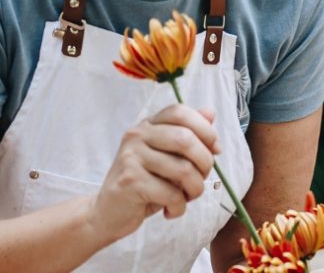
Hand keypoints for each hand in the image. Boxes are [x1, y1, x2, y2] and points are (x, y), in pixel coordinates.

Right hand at [90, 103, 220, 239]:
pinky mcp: (131, 181)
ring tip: (187, 197)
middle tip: (202, 178)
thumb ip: (187, 135)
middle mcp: (136, 135)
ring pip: (183, 169)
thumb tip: (210, 114)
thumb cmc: (144, 183)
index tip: (215, 150)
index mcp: (147, 125)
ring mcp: (131, 157)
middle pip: (185, 139)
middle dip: (205, 163)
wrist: (108, 212)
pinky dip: (179, 207)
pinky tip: (171, 210)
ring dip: (195, 189)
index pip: (179, 111)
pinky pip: (171, 194)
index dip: (204, 129)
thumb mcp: (167, 157)